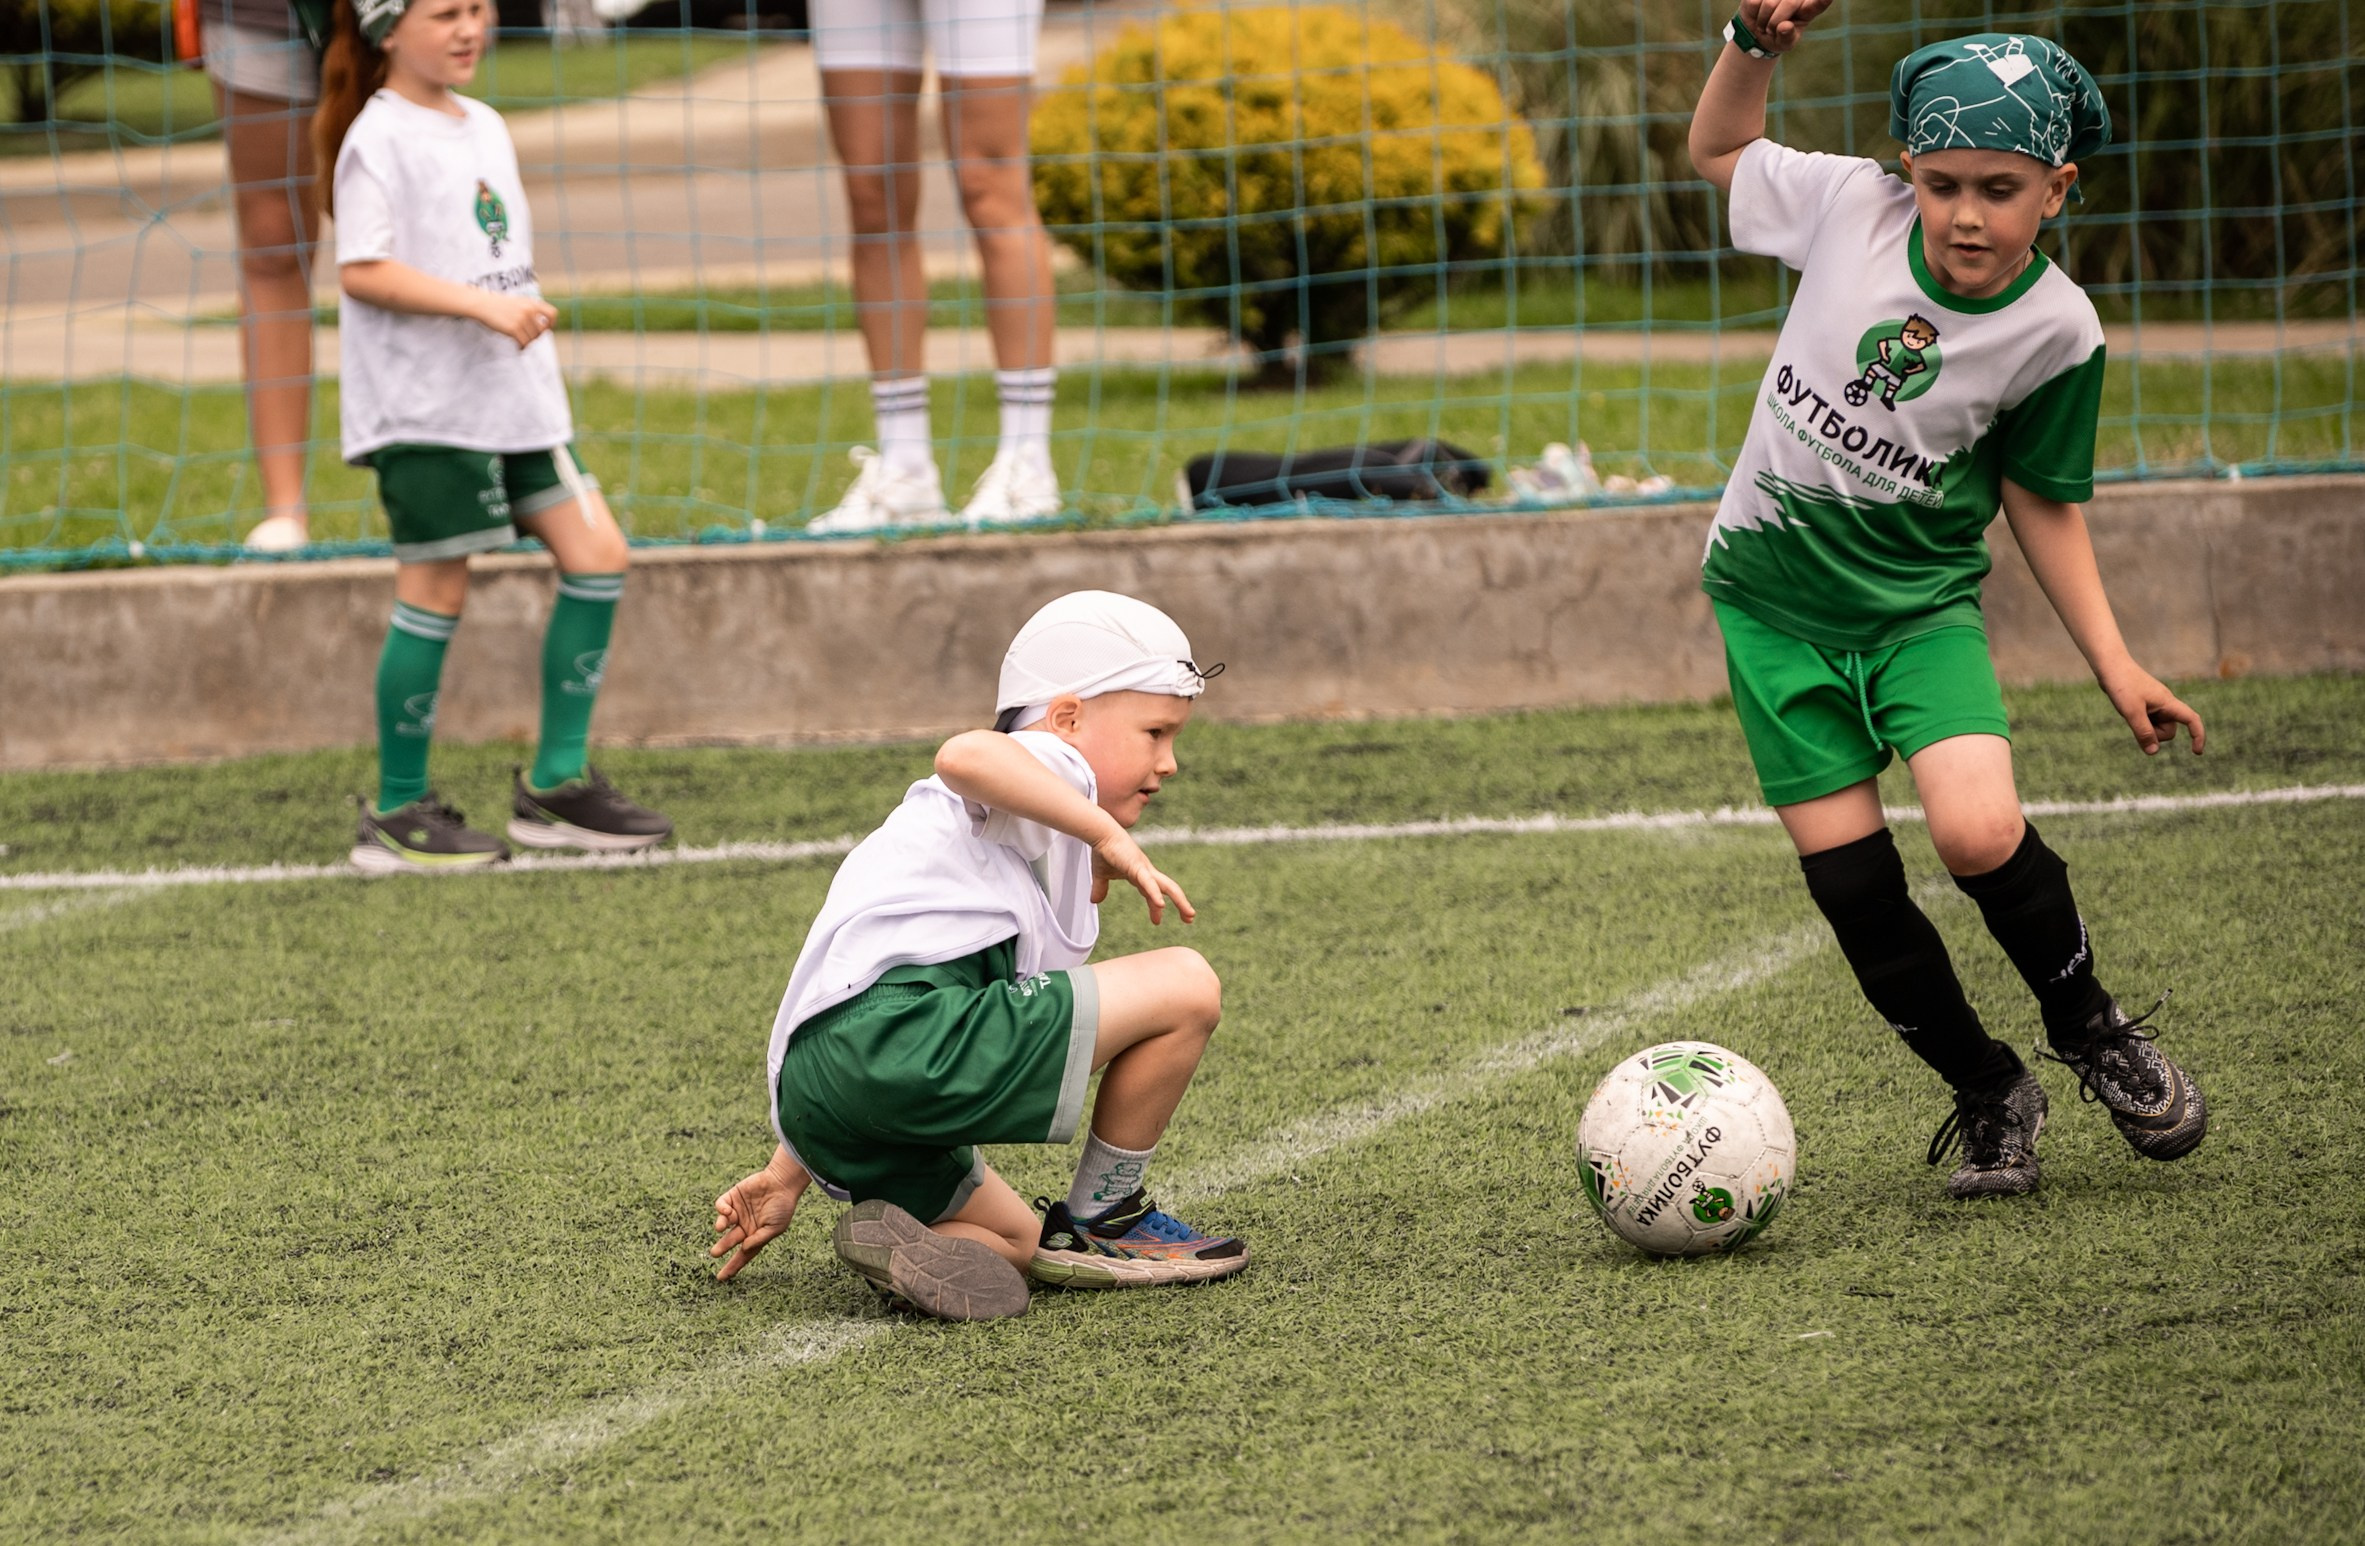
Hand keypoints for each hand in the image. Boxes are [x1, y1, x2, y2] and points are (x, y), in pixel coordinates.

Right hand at [475, 293, 558, 349]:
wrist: (482, 304)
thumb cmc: (499, 305)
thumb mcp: (518, 302)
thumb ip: (531, 310)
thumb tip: (543, 327)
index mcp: (531, 303)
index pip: (552, 314)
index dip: (551, 324)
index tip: (546, 329)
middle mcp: (529, 310)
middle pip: (541, 331)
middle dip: (536, 336)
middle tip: (527, 338)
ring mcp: (521, 319)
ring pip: (533, 338)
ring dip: (527, 342)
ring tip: (520, 342)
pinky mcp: (514, 328)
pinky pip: (524, 343)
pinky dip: (521, 347)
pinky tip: (517, 346)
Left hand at [709, 1146, 809, 1281]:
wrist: (782, 1182)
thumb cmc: (783, 1206)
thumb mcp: (775, 1227)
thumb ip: (759, 1239)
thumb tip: (743, 1248)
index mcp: (755, 1235)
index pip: (742, 1254)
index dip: (732, 1266)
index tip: (721, 1277)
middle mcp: (745, 1225)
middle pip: (730, 1240)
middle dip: (722, 1247)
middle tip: (714, 1253)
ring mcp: (738, 1211)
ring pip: (723, 1223)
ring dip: (720, 1226)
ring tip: (721, 1227)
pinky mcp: (733, 1196)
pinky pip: (721, 1205)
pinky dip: (721, 1209)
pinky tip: (727, 1211)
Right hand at [1090, 830, 1195, 924]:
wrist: (1101, 834)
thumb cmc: (1104, 850)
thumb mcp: (1101, 875)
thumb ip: (1101, 888)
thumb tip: (1094, 901)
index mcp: (1140, 874)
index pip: (1153, 893)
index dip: (1155, 907)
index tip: (1157, 920)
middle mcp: (1147, 872)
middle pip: (1169, 889)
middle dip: (1182, 904)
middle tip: (1190, 918)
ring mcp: (1145, 869)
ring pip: (1168, 887)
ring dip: (1180, 901)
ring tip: (1189, 914)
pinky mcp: (1138, 867)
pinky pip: (1149, 883)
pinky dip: (1155, 894)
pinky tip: (1161, 906)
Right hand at [1739, 0, 1832, 52]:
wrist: (1756, 31)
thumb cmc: (1776, 37)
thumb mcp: (1784, 43)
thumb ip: (1787, 37)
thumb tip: (1785, 26)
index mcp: (1808, 9)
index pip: (1818, 4)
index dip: (1821, 1)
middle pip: (1790, 2)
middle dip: (1776, 20)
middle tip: (1770, 30)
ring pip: (1770, 3)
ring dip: (1764, 19)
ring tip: (1765, 24)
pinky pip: (1756, 2)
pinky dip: (1754, 13)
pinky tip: (1758, 13)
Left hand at [2100, 666, 2205, 755]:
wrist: (2110, 666)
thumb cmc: (2122, 685)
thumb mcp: (2132, 712)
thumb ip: (2143, 732)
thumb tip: (2153, 752)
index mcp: (2168, 703)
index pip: (2192, 720)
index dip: (2198, 735)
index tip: (2196, 752)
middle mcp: (2165, 704)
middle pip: (2168, 731)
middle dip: (2154, 734)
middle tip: (2135, 719)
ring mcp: (2155, 705)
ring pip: (2156, 729)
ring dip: (2145, 729)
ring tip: (2130, 712)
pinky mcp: (2144, 706)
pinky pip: (2147, 723)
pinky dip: (2140, 724)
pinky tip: (2128, 711)